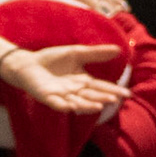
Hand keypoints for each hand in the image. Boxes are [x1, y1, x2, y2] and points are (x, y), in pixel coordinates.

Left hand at [2, 44, 130, 113]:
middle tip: (117, 100)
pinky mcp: (47, 97)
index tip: (126, 94)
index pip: (100, 86)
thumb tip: (119, 49)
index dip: (113, 90)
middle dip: (104, 98)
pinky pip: (57, 103)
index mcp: (82, 81)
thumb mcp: (77, 53)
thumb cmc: (53, 59)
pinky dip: (65, 105)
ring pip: (77, 102)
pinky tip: (72, 107)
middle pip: (92, 95)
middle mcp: (74, 91)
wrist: (29, 63)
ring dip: (88, 105)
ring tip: (100, 105)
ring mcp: (61, 95)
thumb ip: (96, 53)